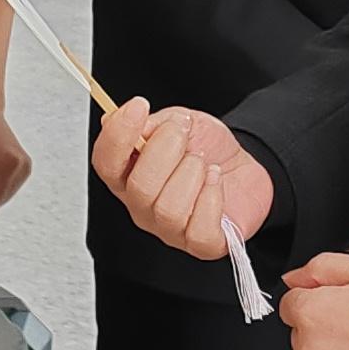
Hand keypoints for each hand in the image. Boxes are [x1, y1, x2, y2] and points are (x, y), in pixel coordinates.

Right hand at [90, 99, 271, 258]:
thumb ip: (152, 122)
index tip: (138, 106)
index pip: (105, 162)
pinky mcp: (202, 243)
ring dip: (192, 173)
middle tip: (183, 133)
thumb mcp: (180, 122)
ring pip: (169, 209)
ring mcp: (170, 229)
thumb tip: (123, 118)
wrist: (243, 167)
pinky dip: (211, 198)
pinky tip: (215, 181)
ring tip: (204, 162)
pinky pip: (199, 230)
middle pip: (139, 187)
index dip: (118, 135)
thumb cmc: (207, 150)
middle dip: (166, 150)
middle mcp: (143, 206)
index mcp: (129, 175)